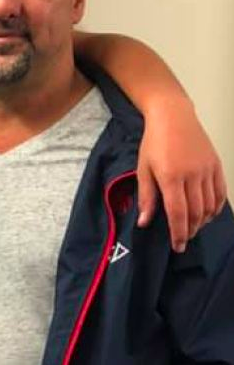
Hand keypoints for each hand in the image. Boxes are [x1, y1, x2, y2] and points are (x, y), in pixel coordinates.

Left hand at [137, 98, 227, 252]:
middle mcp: (192, 175)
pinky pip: (220, 193)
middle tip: (183, 239)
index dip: (178, 233)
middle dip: (189, 230)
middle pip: (195, 212)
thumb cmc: (153, 143)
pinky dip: (216, 207)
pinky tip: (208, 214)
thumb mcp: (143, 168)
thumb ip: (147, 196)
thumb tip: (145, 222)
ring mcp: (207, 170)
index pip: (178, 213)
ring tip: (193, 227)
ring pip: (210, 205)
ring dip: (202, 221)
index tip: (178, 246)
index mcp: (171, 176)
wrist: (173, 117)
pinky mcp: (216, 165)